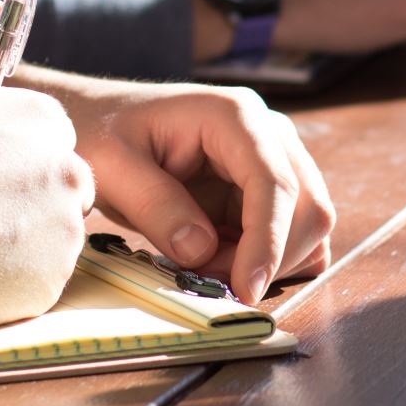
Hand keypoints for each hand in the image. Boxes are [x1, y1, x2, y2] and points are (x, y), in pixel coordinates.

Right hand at [0, 0, 95, 331]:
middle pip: (60, 188)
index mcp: (45, 122)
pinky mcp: (51, 282)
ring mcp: (64, 230)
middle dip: (22, 201)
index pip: (49, 141)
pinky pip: (37, 281)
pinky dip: (8, 281)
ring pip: (50, 236)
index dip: (8, 161)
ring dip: (16, 241)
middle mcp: (68, 171)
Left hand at [32, 77, 335, 303]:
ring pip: (306, 225)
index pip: (274, 182)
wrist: (97, 120)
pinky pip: (291, 233)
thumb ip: (156, 206)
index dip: (268, 241)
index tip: (246, 289)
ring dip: (267, 262)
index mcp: (234, 116)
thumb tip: (202, 251)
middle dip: (270, 257)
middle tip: (209, 282)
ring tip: (205, 267)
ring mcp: (273, 159)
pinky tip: (222, 262)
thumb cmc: (101, 133)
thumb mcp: (111, 167)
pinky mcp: (265, 189)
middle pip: (308, 206)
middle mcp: (268, 133)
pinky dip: (267, 260)